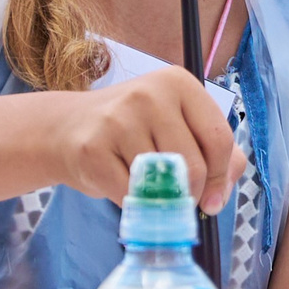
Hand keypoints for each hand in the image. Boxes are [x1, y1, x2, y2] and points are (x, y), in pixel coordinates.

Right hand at [41, 66, 245, 213]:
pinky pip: (131, 195)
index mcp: (178, 83)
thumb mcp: (176, 125)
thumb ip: (214, 149)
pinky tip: (123, 188)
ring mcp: (118, 119)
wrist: (65, 129)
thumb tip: (223, 190)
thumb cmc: (131, 130)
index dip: (222, 177)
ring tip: (147, 187)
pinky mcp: (94, 148)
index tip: (213, 200)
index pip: (218, 138)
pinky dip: (133, 205)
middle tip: (179, 200)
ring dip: (160, 200)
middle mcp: (149, 94)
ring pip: (162, 183)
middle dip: (192, 194)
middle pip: (194, 165)